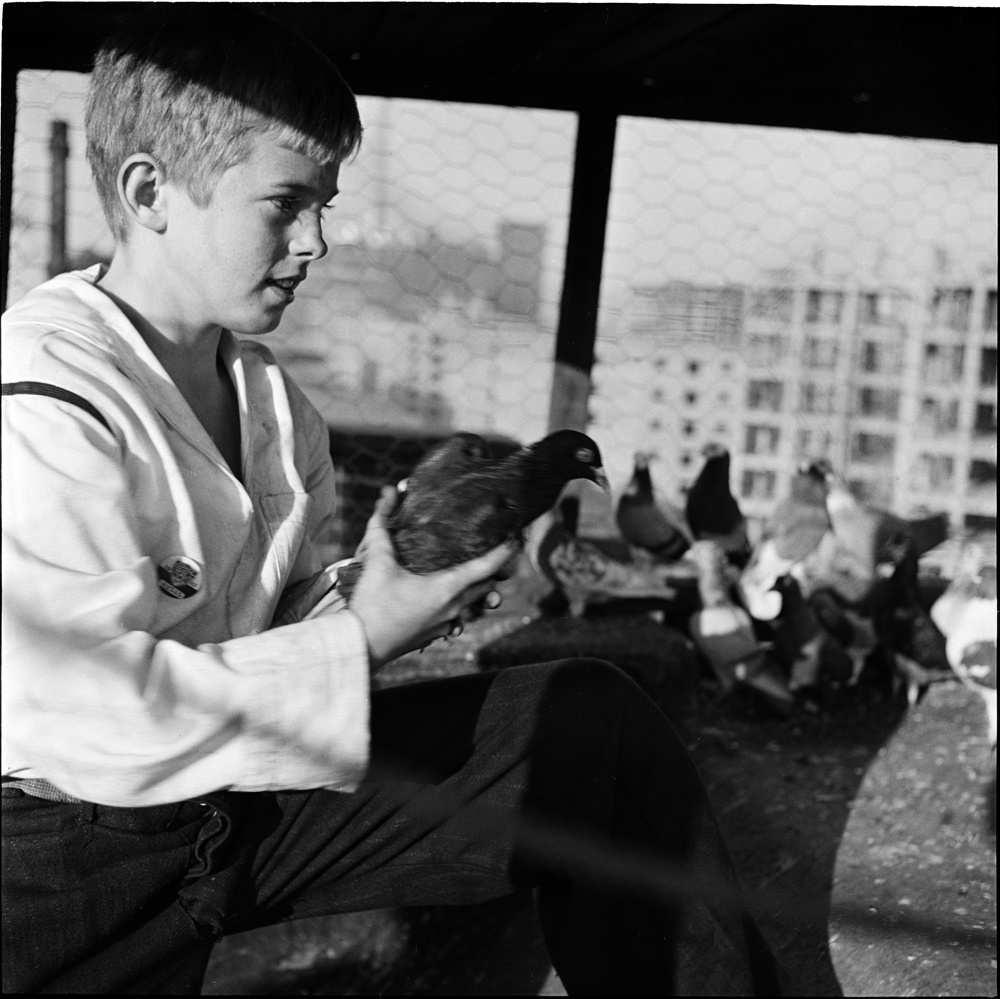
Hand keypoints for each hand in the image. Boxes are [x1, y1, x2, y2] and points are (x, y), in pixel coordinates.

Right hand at [348, 487, 518, 670]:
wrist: (360, 646)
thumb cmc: (372, 605)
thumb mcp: (378, 561)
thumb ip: (383, 525)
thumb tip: (388, 493)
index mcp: (448, 587)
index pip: (490, 566)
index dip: (506, 550)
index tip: (515, 536)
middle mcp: (455, 607)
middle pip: (487, 585)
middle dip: (493, 568)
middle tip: (493, 548)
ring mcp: (447, 624)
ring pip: (474, 604)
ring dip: (477, 589)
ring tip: (473, 572)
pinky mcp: (435, 635)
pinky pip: (459, 619)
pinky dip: (460, 606)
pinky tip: (448, 598)